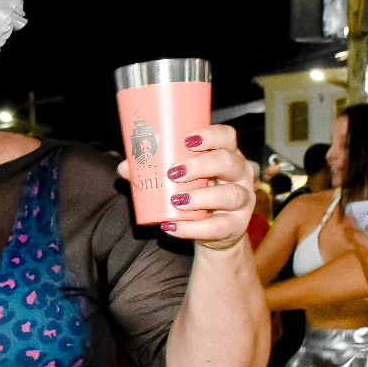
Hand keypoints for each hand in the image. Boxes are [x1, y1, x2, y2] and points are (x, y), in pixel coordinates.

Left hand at [117, 124, 255, 250]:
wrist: (215, 231)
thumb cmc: (197, 193)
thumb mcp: (181, 179)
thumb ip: (154, 170)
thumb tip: (125, 168)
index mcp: (227, 154)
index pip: (227, 137)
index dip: (211, 135)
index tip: (187, 140)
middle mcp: (240, 174)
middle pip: (228, 162)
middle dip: (201, 165)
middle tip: (174, 172)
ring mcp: (242, 201)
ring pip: (229, 195)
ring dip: (201, 197)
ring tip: (176, 199)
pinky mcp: (235, 226)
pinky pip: (217, 227)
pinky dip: (192, 228)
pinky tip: (173, 227)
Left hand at [349, 227, 367, 310]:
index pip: (357, 236)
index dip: (350, 227)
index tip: (348, 220)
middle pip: (355, 245)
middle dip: (352, 235)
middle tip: (353, 228)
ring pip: (359, 254)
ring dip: (359, 246)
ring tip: (363, 240)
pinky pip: (364, 263)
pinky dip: (365, 257)